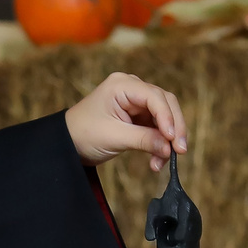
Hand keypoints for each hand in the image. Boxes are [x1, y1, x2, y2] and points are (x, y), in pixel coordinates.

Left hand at [64, 72, 188, 171]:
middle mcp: (132, 88)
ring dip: (167, 139)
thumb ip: (144, 140)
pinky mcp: (137, 115)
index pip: (154, 97)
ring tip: (163, 161)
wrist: (67, 143)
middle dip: (174, 127)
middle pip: (165, 103)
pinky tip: (156, 161)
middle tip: (180, 151)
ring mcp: (135, 101)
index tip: (173, 140)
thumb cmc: (84, 134)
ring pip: (164, 116)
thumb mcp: (114, 137)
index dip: (167, 117)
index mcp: (122, 85)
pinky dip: (159, 143)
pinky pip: (156, 127)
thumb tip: (170, 148)